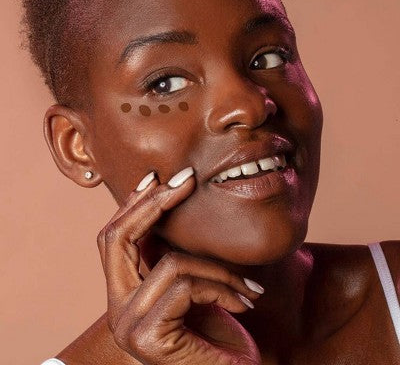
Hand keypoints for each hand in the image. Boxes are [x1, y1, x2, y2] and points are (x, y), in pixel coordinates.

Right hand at [97, 168, 262, 364]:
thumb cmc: (216, 337)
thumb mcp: (193, 287)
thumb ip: (172, 256)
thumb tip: (167, 205)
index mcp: (123, 294)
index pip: (114, 239)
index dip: (134, 205)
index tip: (157, 177)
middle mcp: (117, 309)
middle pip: (117, 239)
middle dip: (153, 203)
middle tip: (186, 179)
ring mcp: (128, 324)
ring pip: (170, 263)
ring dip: (218, 270)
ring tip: (247, 289)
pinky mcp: (149, 336)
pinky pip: (187, 285)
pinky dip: (222, 288)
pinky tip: (244, 304)